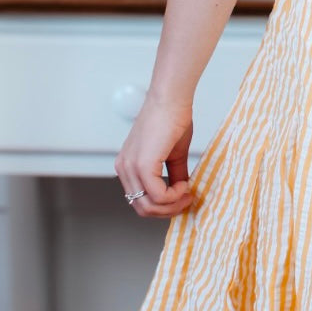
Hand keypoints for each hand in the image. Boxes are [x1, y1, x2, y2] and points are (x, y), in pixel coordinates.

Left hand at [114, 89, 194, 219]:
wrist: (171, 100)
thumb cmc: (173, 119)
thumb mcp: (173, 155)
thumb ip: (174, 176)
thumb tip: (182, 193)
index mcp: (127, 166)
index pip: (140, 200)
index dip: (163, 205)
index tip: (184, 197)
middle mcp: (124, 169)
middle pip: (143, 208)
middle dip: (168, 210)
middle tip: (187, 199)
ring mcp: (131, 168)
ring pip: (149, 206)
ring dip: (172, 205)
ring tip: (188, 193)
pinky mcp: (142, 165)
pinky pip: (158, 196)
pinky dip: (174, 196)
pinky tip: (184, 185)